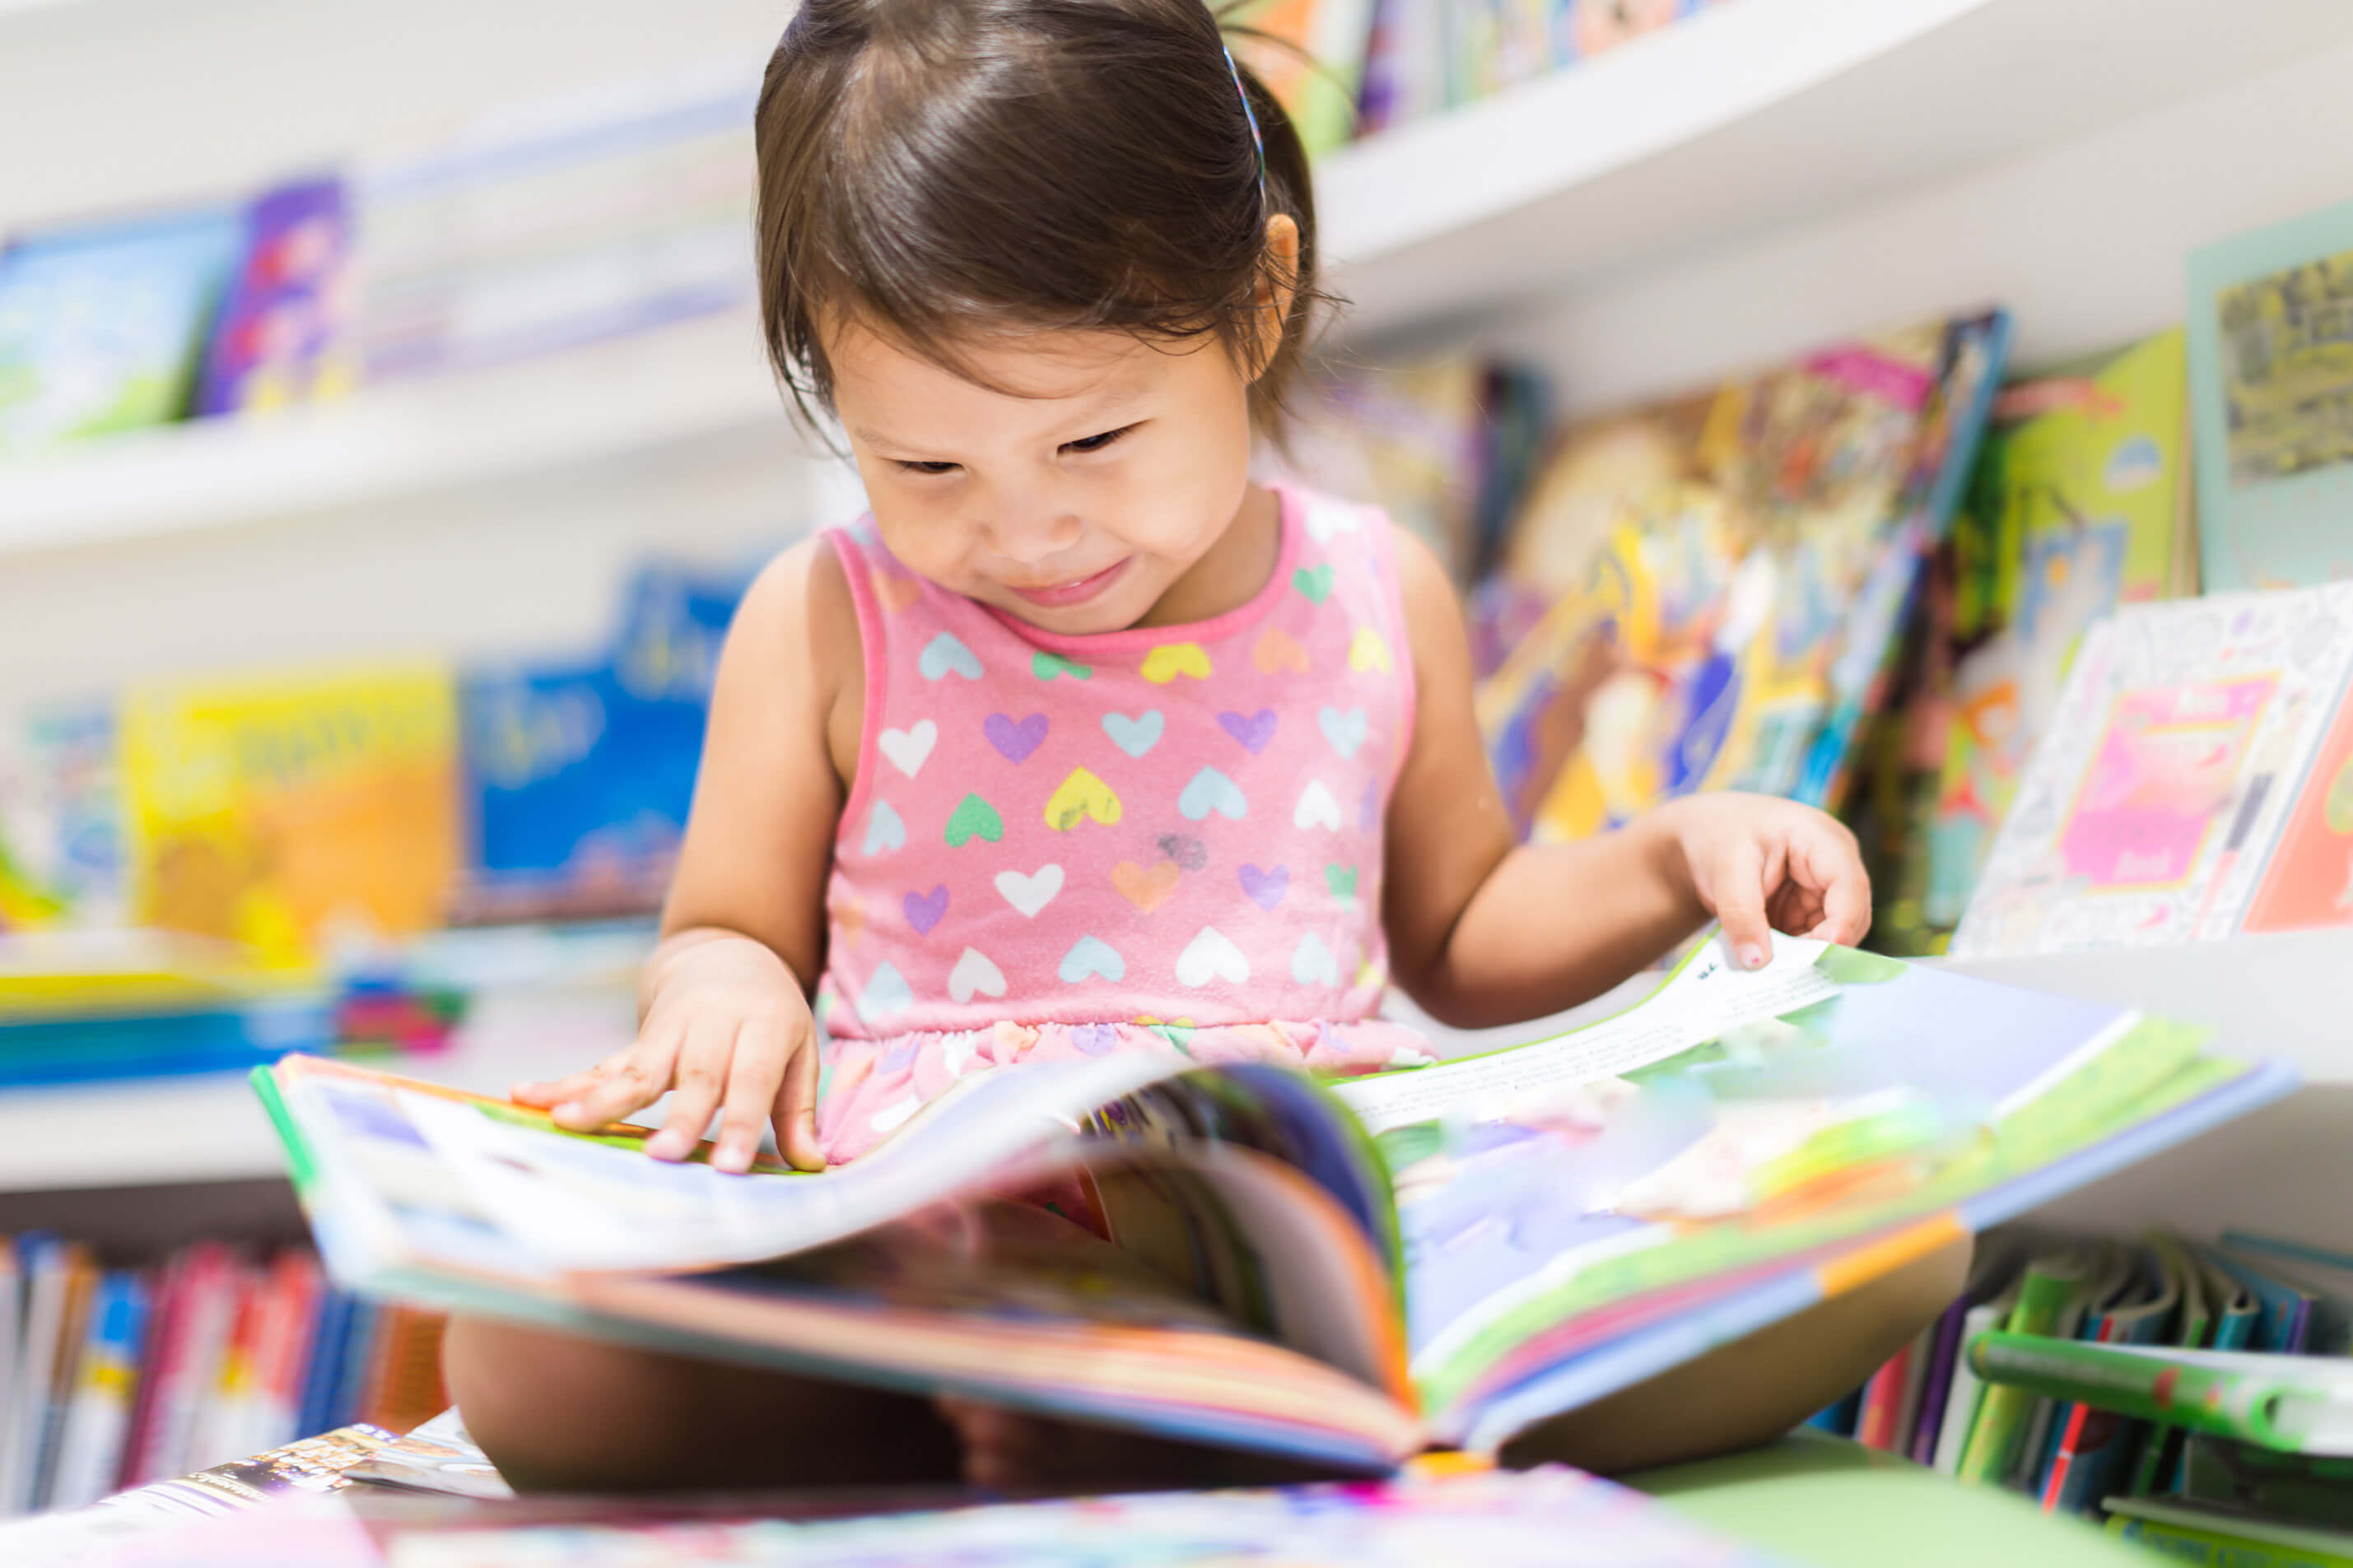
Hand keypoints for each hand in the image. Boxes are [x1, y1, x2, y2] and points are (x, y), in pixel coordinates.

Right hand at [510, 935, 824, 1172]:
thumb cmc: (771, 1019)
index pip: (754, 1081)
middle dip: (678, 1118)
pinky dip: (564, 1082)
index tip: (729, 1168)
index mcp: (763, 1028)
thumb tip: (814, 1164)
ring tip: (568, 1126)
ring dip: (601, 1099)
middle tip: (661, 1156)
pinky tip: (525, 1096)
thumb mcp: (798, 1052)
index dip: (742, 1124)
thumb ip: (798, 1109)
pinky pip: (600, 1064)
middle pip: (697, 1075)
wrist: (730, 955)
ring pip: (636, 1067)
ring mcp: (670, 1030)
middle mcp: (713, 1026)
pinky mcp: (639, 1041)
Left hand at [1656, 792, 1870, 968]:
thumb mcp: (1725, 870)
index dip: (1840, 926)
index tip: (1812, 960)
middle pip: (1850, 916)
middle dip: (1820, 947)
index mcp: (1823, 839)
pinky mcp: (1811, 907)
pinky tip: (1767, 958)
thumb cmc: (1719, 837)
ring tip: (1768, 965)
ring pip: (1833, 933)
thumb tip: (1757, 962)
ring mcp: (1825, 887)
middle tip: (1783, 972)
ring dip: (1804, 953)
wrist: (1705, 832)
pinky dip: (1793, 952)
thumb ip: (1741, 915)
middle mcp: (1835, 864)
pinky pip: (1812, 938)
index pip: (1849, 887)